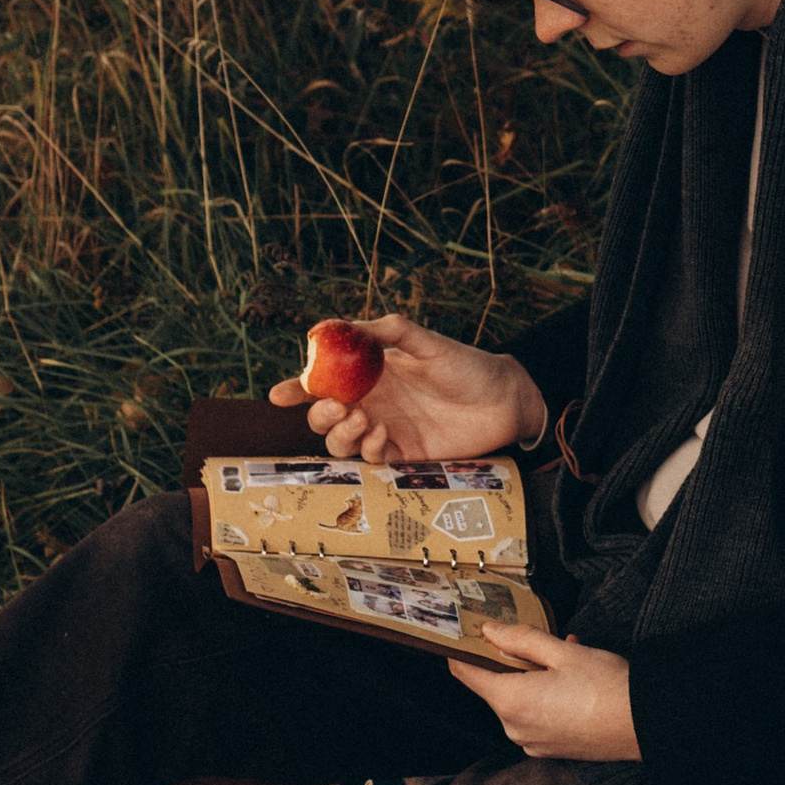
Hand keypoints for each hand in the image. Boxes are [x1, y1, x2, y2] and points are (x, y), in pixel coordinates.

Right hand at [267, 315, 547, 466]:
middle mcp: (373, 404)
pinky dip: (369, 449)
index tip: (279, 394)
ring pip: (340, 442)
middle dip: (319, 414)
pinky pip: (371, 459)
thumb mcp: (428, 342)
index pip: (324, 382)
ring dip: (340, 433)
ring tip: (363, 418)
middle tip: (338, 405)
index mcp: (371, 375)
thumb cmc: (468, 366)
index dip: (298, 389)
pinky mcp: (405, 455)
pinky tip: (384, 433)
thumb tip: (343, 325)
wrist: (505, 400)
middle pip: (324, 417)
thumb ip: (389, 331)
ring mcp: (387, 430)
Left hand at [447, 627, 639, 758]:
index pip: (466, 672)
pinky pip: (536, 718)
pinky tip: (574, 683)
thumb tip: (489, 631)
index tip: (469, 633)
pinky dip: (545, 699)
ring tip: (568, 658)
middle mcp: (513, 727)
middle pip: (496, 687)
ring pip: (518, 702)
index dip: (464, 650)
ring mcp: (531, 742)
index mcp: (510, 700)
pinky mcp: (549, 750)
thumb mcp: (563, 652)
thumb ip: (521, 639)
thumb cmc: (607, 687)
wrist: (645, 726)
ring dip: (534, 679)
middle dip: (513, 662)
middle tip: (542, 643)